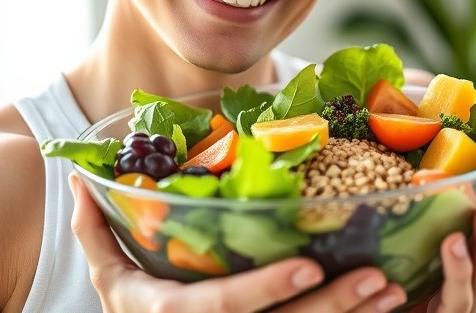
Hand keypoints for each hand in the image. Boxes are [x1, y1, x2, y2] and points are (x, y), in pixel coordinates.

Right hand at [68, 173, 408, 311]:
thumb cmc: (133, 310)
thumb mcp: (105, 276)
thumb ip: (95, 228)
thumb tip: (80, 177)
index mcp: (172, 312)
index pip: (224, 303)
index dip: (268, 287)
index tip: (312, 263)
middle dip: (333, 307)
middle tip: (380, 279)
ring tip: (396, 290)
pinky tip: (388, 309)